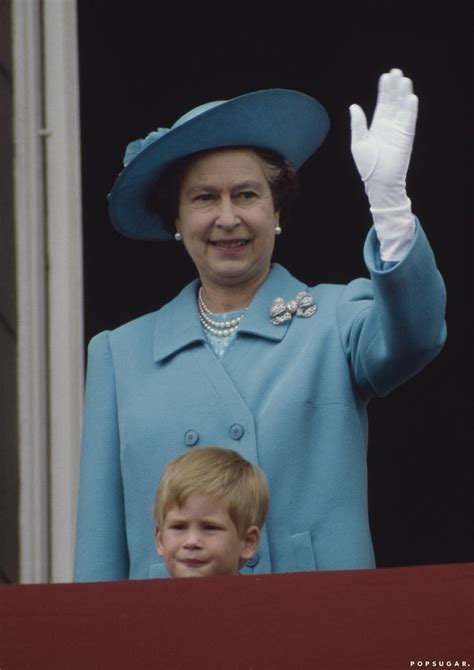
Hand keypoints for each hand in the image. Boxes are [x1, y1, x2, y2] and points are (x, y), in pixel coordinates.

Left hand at [349, 68, 417, 206]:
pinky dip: (410, 109)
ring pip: (402, 108)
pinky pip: (409, 121)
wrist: (379, 182)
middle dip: (395, 87)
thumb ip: (358, 124)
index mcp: (377, 126)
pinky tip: (410, 97)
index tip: (385, 76)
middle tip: (396, 72)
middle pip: (394, 102)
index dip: (384, 90)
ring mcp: (399, 131)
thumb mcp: (358, 142)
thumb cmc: (368, 166)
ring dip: (404, 94)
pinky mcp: (406, 138)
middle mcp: (389, 126)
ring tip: (404, 80)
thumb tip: (354, 106)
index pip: (382, 104)